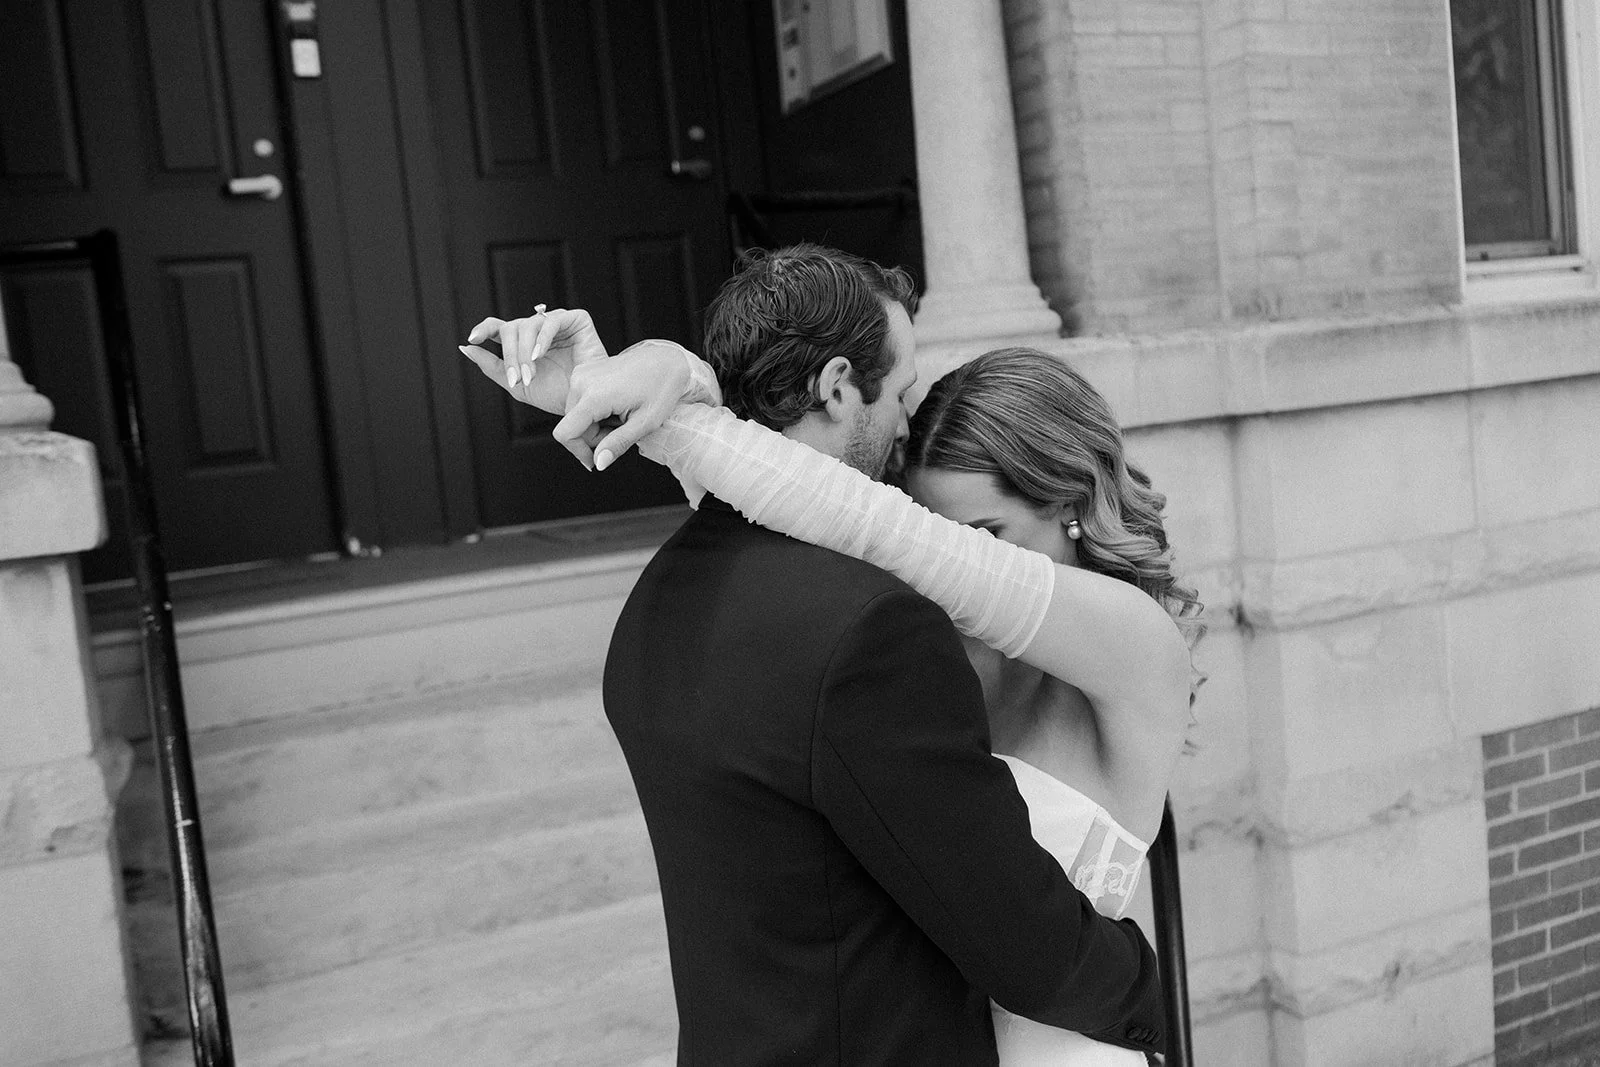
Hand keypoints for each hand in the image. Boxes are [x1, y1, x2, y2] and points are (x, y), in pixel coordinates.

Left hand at [458, 307, 608, 415]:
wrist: (585, 404)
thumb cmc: (556, 396)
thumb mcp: (516, 386)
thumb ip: (491, 366)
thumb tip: (467, 348)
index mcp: (522, 343)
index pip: (497, 327)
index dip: (484, 329)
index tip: (473, 339)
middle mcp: (537, 330)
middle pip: (511, 328)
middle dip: (511, 355)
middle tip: (519, 379)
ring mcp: (556, 323)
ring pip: (528, 324)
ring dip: (525, 353)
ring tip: (532, 375)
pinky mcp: (576, 320)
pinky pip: (551, 320)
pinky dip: (542, 338)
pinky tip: (540, 355)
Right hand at [552, 340, 694, 470]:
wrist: (667, 359)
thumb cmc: (662, 387)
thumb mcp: (645, 422)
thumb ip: (618, 444)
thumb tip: (599, 463)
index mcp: (594, 395)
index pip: (565, 433)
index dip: (578, 452)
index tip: (597, 458)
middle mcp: (581, 381)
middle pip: (571, 427)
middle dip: (594, 437)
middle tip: (623, 429)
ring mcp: (581, 374)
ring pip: (575, 416)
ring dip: (596, 424)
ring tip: (622, 415)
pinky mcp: (583, 372)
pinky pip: (580, 402)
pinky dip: (595, 411)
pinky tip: (615, 406)